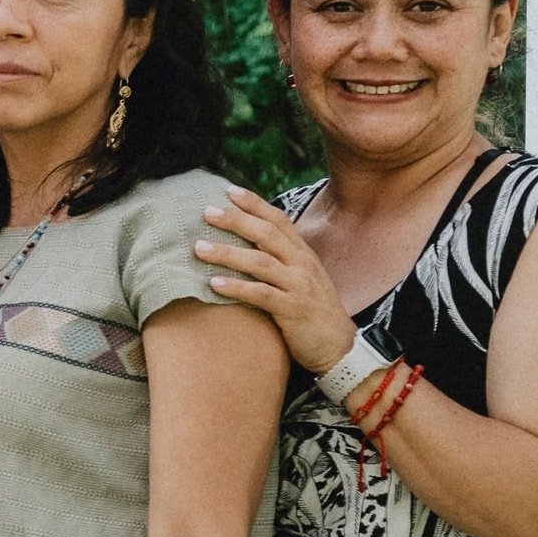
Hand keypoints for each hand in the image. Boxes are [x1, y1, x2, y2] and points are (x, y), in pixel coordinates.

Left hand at [195, 188, 356, 373]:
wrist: (338, 346)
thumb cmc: (311, 310)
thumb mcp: (300, 278)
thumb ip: (279, 260)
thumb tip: (246, 243)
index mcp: (302, 254)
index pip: (279, 220)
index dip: (255, 204)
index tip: (229, 191)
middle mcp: (301, 264)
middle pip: (266, 235)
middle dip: (236, 221)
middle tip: (206, 212)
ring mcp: (298, 286)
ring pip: (260, 262)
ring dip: (227, 253)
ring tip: (198, 248)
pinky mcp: (292, 310)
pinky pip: (261, 294)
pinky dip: (236, 287)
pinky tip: (213, 283)